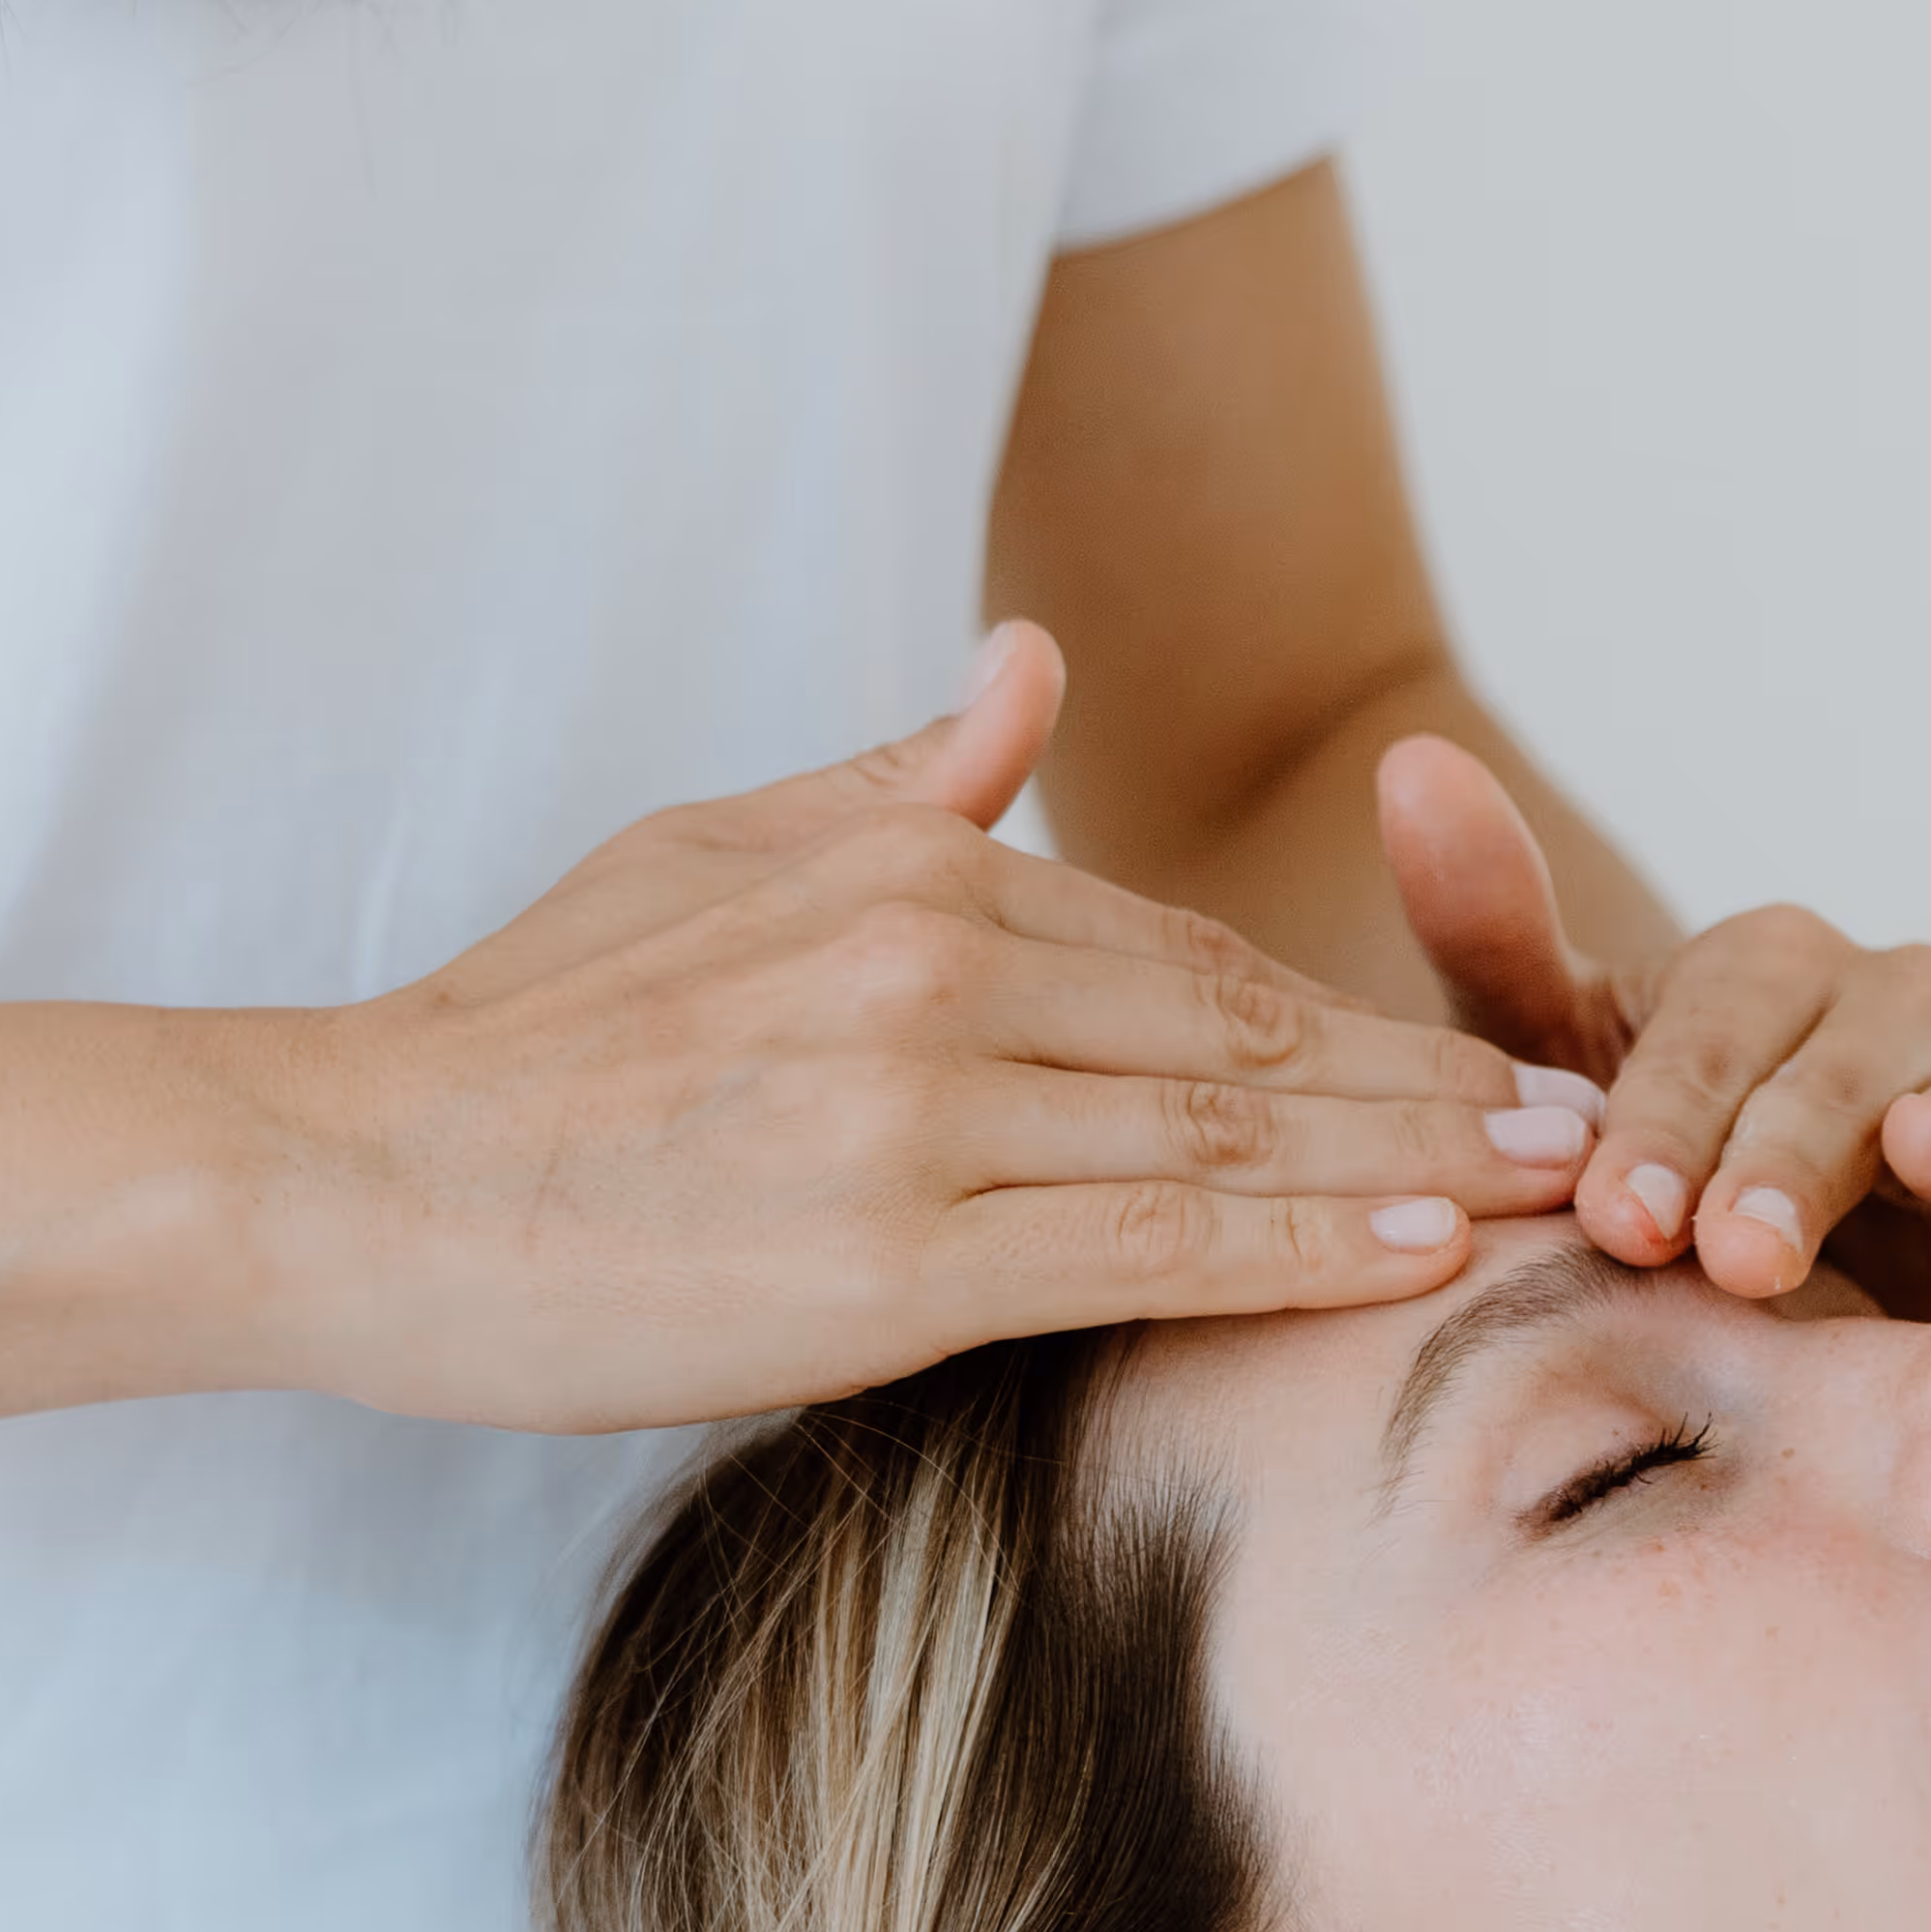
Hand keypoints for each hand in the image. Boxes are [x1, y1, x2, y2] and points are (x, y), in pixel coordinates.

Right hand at [262, 630, 1602, 1431]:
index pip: (1173, 948)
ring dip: (1410, 1167)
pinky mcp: (891, 1259)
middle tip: (1585, 1122)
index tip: (1467, 1048)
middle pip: (1239, 1035)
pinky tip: (1412, 1263)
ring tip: (1549, 1194)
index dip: (1335, 1013)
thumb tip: (1028, 668)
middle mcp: (931, 971)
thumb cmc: (512, 1040)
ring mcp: (918, 1114)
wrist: (345, 1177)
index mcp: (899, 875)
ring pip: (1225, 1140)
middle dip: (1425, 1082)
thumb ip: (892, 782)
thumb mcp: (703, 852)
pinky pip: (1148, 1254)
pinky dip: (1297, 1256)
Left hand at [1372, 733, 1930, 1341]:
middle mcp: (1889, 1020)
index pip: (1714, 1027)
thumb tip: (1409, 760)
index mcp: (1768, 978)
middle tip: (1718, 1251)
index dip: (1664, 1113)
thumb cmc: (1656, 1165)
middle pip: (1838, 1065)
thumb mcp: (1553, 1057)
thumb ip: (1492, 930)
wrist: (1757, 1324)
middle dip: (1778, 1152)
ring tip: (1926, 1159)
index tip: (1610, 1210)